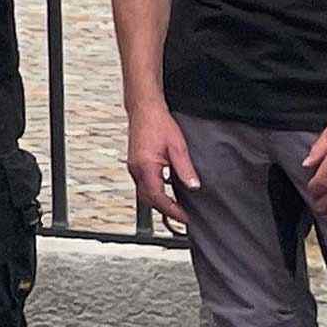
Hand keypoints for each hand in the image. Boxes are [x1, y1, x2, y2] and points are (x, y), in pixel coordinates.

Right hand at [127, 104, 198, 232]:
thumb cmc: (158, 123)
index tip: (186, 218)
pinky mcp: (135, 164)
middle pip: (148, 200)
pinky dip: (155, 192)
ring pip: (144, 194)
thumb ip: (185, 169)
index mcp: (146, 167)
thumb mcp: (177, 146)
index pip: (158, 198)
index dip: (173, 211)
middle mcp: (136, 170)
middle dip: (165, 211)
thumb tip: (193, 186)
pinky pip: (143, 185)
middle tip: (183, 216)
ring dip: (159, 202)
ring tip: (176, 207)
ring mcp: (133, 167)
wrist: (144, 108)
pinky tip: (166, 190)